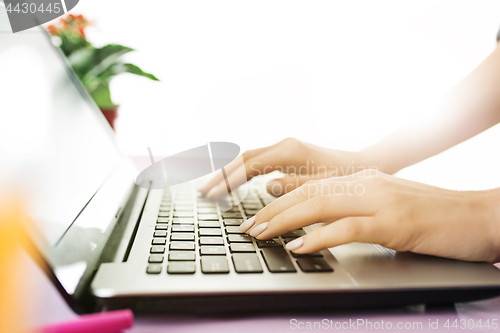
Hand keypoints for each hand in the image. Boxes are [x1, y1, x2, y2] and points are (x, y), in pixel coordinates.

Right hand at [199, 138, 372, 197]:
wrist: (365, 164)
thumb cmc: (348, 177)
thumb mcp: (321, 187)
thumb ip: (292, 187)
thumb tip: (266, 187)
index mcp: (289, 151)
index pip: (248, 165)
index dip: (228, 181)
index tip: (213, 195)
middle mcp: (284, 145)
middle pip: (243, 158)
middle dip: (222, 176)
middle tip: (204, 193)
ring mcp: (285, 148)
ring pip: (249, 159)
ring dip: (230, 174)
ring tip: (213, 189)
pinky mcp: (288, 154)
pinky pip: (258, 162)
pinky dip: (242, 173)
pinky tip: (235, 184)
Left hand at [238, 170, 499, 261]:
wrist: (478, 216)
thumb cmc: (431, 214)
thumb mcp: (384, 205)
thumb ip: (351, 206)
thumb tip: (318, 217)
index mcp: (362, 180)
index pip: (310, 185)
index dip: (278, 201)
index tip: (256, 216)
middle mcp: (366, 184)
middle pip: (307, 192)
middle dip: (272, 211)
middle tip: (248, 228)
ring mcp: (379, 200)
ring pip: (319, 204)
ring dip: (285, 220)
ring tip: (261, 234)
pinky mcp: (393, 222)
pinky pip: (347, 227)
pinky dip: (319, 237)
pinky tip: (299, 246)